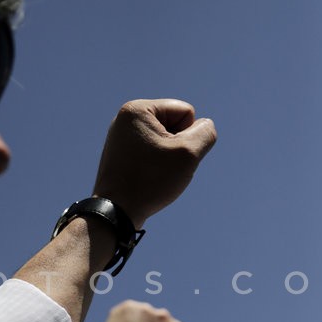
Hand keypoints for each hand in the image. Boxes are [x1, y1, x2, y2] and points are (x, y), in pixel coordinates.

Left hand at [93, 99, 216, 227]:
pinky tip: (145, 180)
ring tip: (152, 175)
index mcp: (137, 109)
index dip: (187, 137)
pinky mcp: (121, 154)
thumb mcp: (188, 153)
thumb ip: (205, 133)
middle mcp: (125, 118)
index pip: (185, 112)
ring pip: (164, 141)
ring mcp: (121, 137)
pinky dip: (155, 166)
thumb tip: (204, 126)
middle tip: (160, 168)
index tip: (167, 155)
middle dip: (176, 147)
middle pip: (174, 125)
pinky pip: (152, 153)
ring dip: (168, 158)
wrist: (115, 212)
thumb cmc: (150, 181)